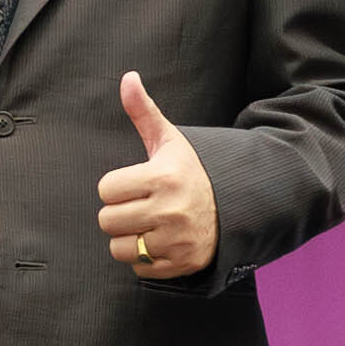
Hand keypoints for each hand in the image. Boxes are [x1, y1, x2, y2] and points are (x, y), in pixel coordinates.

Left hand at [95, 70, 218, 280]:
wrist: (239, 203)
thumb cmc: (194, 170)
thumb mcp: (170, 140)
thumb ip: (144, 111)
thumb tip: (127, 77)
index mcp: (162, 178)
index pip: (106, 189)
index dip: (117, 186)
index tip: (136, 183)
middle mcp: (169, 211)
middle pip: (107, 221)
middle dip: (120, 213)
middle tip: (142, 205)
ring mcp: (176, 241)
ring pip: (119, 248)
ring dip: (129, 238)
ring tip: (149, 224)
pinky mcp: (182, 264)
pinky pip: (139, 268)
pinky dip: (145, 258)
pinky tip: (162, 240)